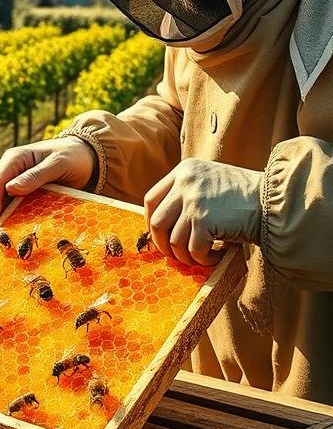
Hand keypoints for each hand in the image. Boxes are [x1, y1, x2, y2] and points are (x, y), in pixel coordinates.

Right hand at [0, 137, 95, 232]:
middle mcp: (8, 165)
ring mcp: (11, 177)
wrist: (83, 157)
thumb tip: (10, 188)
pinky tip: (4, 227)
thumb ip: (36, 176)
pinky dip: (1, 213)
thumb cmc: (71, 158)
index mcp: (15, 157)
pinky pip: (3, 200)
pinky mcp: (17, 187)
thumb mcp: (58, 164)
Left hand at [144, 158, 261, 266]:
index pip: (151, 199)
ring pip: (173, 240)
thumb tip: (161, 226)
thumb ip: (188, 194)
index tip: (159, 236)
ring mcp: (194, 200)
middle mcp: (185, 182)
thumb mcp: (212, 181)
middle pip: (157, 222)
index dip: (151, 222)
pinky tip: (216, 256)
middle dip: (163, 245)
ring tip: (201, 257)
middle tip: (177, 255)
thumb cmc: (247, 196)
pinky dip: (203, 259)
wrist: (278, 199)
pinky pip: (193, 249)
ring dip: (185, 256)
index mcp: (184, 170)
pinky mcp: (205, 219)